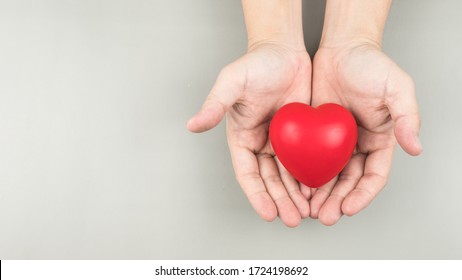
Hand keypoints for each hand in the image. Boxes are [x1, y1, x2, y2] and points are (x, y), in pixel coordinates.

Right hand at [187, 43, 311, 226]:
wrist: (283, 51)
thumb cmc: (255, 64)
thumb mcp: (231, 83)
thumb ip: (214, 105)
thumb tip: (192, 125)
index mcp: (242, 138)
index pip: (248, 173)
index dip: (257, 195)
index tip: (268, 213)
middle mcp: (260, 144)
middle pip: (270, 181)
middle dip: (280, 201)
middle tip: (293, 219)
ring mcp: (282, 142)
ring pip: (289, 176)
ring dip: (296, 195)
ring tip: (307, 212)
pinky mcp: (302, 136)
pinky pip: (306, 161)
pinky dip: (311, 177)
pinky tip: (320, 191)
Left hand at [310, 41, 422, 224]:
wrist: (341, 48)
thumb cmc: (371, 65)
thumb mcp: (397, 87)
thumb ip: (407, 116)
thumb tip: (416, 147)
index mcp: (379, 140)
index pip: (374, 176)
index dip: (363, 195)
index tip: (349, 208)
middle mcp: (358, 145)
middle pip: (348, 182)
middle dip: (337, 201)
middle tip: (324, 216)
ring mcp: (335, 141)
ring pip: (328, 176)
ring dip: (320, 195)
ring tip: (308, 209)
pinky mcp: (315, 134)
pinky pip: (310, 159)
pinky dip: (304, 175)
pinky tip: (296, 186)